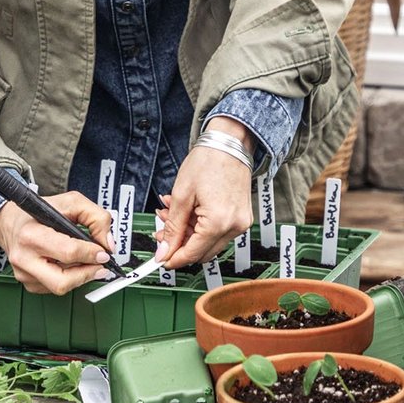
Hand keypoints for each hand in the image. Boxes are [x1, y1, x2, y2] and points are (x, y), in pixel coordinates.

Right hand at [0, 190, 114, 294]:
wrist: (10, 222)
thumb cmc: (38, 212)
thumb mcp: (70, 202)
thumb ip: (95, 217)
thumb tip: (107, 243)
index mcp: (31, 234)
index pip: (68, 252)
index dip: (91, 254)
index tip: (104, 253)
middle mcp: (24, 257)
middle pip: (62, 281)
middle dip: (87, 274)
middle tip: (100, 266)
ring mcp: (24, 274)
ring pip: (60, 287)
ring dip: (80, 277)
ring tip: (87, 263)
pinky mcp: (27, 283)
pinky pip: (54, 288)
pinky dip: (68, 278)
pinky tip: (70, 266)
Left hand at [156, 124, 254, 267]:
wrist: (229, 143)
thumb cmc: (208, 160)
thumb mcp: (181, 194)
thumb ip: (172, 226)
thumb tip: (165, 250)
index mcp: (219, 222)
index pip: (193, 253)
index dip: (173, 258)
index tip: (161, 259)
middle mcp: (234, 226)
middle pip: (202, 252)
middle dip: (179, 244)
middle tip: (162, 233)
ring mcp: (240, 223)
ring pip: (209, 242)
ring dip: (188, 233)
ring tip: (172, 215)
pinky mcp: (242, 217)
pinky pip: (218, 231)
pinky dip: (201, 226)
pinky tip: (187, 212)